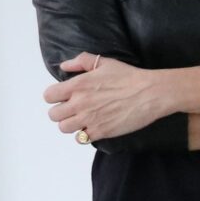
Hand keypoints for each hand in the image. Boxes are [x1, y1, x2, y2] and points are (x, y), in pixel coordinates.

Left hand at [45, 53, 173, 141]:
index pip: (48, 96)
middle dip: (62, 112)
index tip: (65, 97)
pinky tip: (94, 127)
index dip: (55, 97)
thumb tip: (64, 67)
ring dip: (72, 124)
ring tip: (83, 120)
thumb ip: (82, 61)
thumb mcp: (105, 62)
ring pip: (64, 128)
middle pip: (53, 115)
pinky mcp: (101, 131)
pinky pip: (81, 139)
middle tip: (75, 110)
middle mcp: (79, 103)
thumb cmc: (130, 77)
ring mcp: (89, 119)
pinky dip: (85, 134)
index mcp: (77, 85)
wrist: (151, 93)